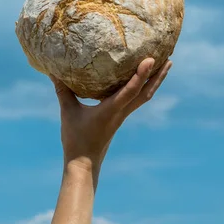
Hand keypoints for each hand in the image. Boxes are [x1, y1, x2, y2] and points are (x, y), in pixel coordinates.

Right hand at [50, 58, 172, 172]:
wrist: (84, 164)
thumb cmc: (76, 139)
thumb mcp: (68, 112)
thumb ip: (62, 91)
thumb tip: (53, 71)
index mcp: (112, 110)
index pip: (131, 90)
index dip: (142, 74)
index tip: (152, 59)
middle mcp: (121, 112)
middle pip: (146, 93)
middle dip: (158, 76)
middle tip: (169, 59)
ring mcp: (122, 116)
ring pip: (144, 97)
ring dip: (154, 82)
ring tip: (164, 67)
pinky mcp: (118, 118)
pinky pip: (135, 100)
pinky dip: (142, 88)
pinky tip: (140, 82)